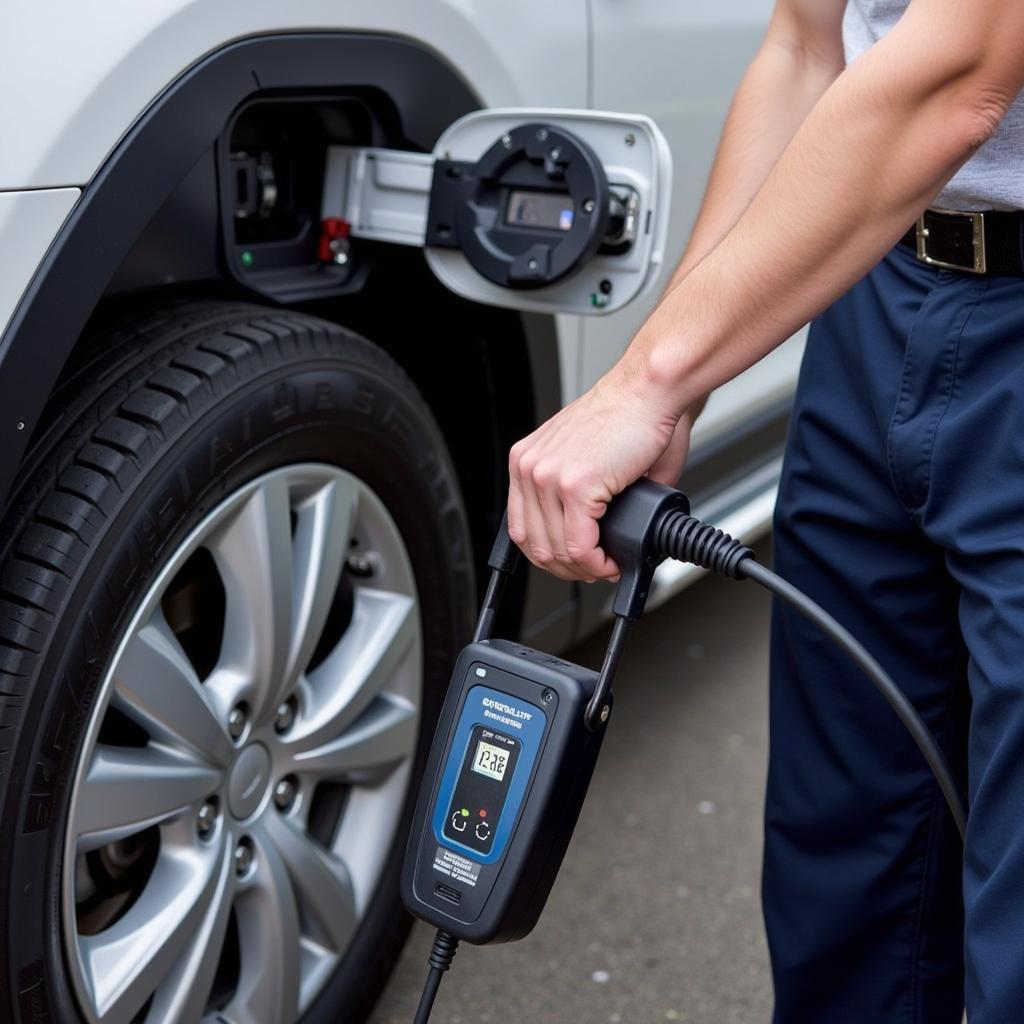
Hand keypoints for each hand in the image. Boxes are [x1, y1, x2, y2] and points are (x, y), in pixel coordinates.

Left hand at [507, 373, 694, 581]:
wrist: (649, 391)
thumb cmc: (630, 417)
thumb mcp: (586, 460)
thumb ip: (581, 498)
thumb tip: (595, 537)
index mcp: (527, 461)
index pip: (521, 527)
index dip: (549, 555)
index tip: (573, 562)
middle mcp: (529, 467)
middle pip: (534, 544)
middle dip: (566, 568)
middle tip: (594, 569)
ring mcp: (548, 477)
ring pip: (556, 550)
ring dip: (584, 569)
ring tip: (606, 565)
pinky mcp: (575, 486)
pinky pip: (579, 546)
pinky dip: (597, 562)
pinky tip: (611, 560)